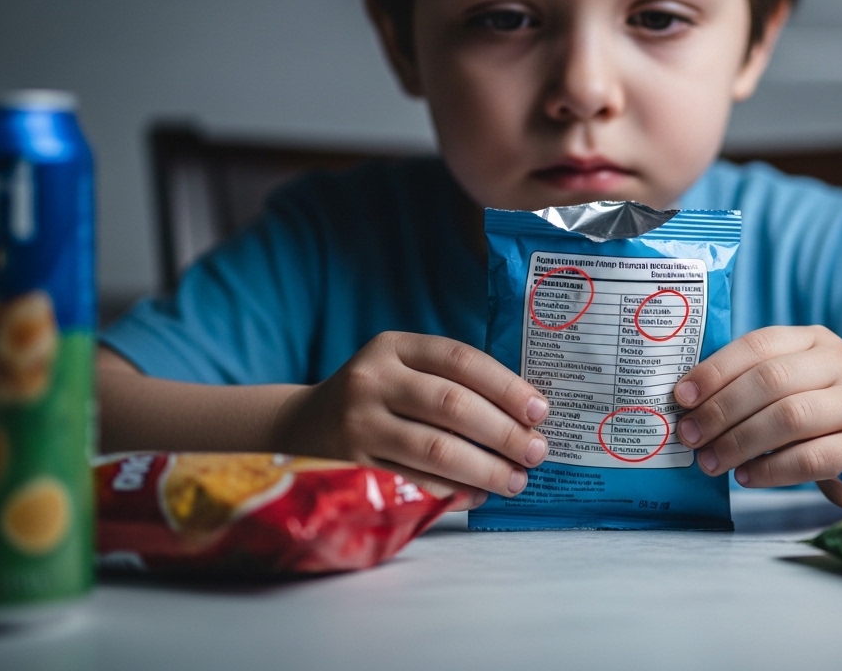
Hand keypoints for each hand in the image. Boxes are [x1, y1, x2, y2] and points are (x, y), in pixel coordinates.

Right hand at [274, 332, 548, 510]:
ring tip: (516, 480)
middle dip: (503, 432)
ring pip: (436, 449)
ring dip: (485, 468)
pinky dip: (454, 490)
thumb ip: (453, 381)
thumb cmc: (377, 397)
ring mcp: (358, 424)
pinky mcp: (352, 466)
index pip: (461, 359)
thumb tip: (526, 416)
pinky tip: (478, 495)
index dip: (506, 386)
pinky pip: (415, 481)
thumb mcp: (403, 369)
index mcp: (394, 346)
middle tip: (536, 452)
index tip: (540, 411)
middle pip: (452, 405)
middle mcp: (372, 379)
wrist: (301, 425)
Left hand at [673, 326, 841, 491]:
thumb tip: (688, 406)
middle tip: (690, 436)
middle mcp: (840, 362)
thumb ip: (750, 384)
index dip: (716, 370)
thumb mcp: (792, 383)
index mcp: (813, 339)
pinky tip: (746, 476)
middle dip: (722, 410)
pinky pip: (813, 457)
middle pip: (772, 380)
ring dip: (741, 441)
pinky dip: (772, 469)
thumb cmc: (819, 410)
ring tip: (711, 461)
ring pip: (791, 416)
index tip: (682, 397)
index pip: (758, 345)